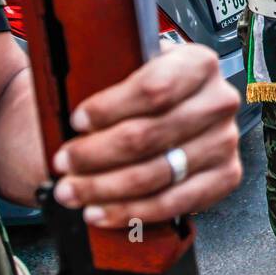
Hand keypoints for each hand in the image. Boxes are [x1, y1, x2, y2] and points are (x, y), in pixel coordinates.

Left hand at [51, 43, 241, 228]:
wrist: (173, 113)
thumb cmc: (145, 93)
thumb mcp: (131, 65)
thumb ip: (106, 70)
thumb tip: (49, 77)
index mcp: (198, 63)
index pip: (153, 89)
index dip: (109, 108)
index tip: (76, 121)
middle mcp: (218, 101)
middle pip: (149, 135)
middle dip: (96, 153)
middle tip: (64, 161)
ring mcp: (224, 141)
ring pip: (156, 173)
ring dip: (105, 187)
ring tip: (73, 190)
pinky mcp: (225, 176)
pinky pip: (173, 202)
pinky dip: (131, 211)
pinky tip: (102, 211)